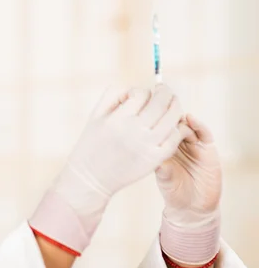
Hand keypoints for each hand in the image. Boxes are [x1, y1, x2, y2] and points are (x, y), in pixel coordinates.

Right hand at [53, 85, 186, 226]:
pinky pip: (174, 138)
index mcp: (117, 119)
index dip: (142, 92)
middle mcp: (133, 130)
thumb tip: (134, 89)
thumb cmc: (92, 145)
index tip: (139, 97)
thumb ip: (112, 96)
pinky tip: (171, 127)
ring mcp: (147, 145)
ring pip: (172, 118)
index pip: (141, 94)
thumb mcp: (95, 116)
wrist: (90, 178)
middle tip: (165, 91)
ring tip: (173, 105)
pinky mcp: (154, 159)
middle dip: (165, 92)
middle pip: (161, 102)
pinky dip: (176, 129)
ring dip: (175, 107)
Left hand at [156, 114, 221, 225]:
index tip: (146, 111)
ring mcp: (193, 145)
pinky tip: (190, 119)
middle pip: (173, 124)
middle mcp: (178, 144)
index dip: (154, 120)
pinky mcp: (208, 148)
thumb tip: (150, 152)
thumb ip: (159, 165)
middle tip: (160, 106)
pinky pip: (204, 133)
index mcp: (163, 148)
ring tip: (175, 113)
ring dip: (181, 118)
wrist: (192, 207)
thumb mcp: (162, 177)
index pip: (159, 129)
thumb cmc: (172, 191)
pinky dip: (198, 124)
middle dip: (167, 115)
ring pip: (188, 125)